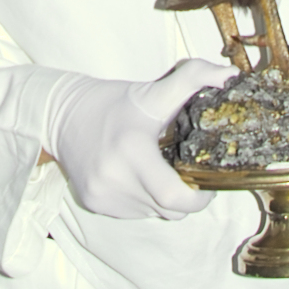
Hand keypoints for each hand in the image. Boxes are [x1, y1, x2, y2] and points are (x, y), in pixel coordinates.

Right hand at [44, 59, 228, 219]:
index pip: (175, 198)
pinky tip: (134, 176)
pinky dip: (141, 200)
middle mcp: (116, 179)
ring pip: (152, 212)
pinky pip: (133, 212)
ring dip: (161, 198)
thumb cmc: (111, 101)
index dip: (198, 199)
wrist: (60, 114)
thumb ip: (194, 79)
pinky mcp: (94, 203)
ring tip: (156, 169)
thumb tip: (228, 76)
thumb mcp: (153, 91)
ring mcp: (103, 196)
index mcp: (133, 152)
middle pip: (168, 209)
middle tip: (186, 174)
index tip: (205, 185)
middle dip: (184, 198)